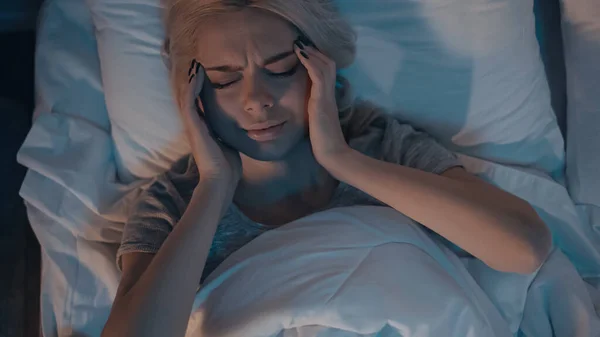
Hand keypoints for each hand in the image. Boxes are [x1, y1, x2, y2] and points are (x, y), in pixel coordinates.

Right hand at [183, 61, 241, 194]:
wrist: (221, 179)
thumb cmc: (227, 165)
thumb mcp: (228, 142)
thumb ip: (227, 132)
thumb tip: (238, 126)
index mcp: (202, 127)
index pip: (198, 102)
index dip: (199, 87)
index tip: (203, 72)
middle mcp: (194, 124)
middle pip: (188, 96)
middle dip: (190, 79)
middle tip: (193, 61)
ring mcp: (192, 124)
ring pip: (186, 95)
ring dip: (190, 78)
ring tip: (194, 63)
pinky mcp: (193, 126)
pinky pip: (189, 101)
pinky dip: (192, 86)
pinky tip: (196, 73)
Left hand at [294, 41, 349, 167]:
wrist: (333, 154)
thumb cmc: (324, 143)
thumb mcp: (317, 123)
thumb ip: (315, 113)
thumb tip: (308, 110)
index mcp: (328, 99)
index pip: (327, 72)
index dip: (318, 60)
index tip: (305, 52)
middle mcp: (329, 95)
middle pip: (328, 64)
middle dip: (315, 52)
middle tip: (302, 43)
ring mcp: (326, 97)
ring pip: (324, 66)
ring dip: (311, 53)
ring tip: (299, 44)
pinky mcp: (321, 101)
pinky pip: (318, 75)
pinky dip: (309, 62)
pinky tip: (300, 54)